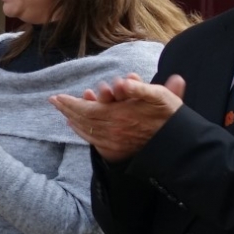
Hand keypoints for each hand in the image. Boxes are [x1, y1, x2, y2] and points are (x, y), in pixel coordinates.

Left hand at [49, 73, 187, 160]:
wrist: (179, 145)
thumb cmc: (170, 117)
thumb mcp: (160, 97)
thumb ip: (139, 88)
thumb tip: (123, 81)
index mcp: (119, 116)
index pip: (86, 110)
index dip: (70, 103)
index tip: (57, 97)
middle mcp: (113, 131)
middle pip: (82, 120)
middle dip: (67, 109)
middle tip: (54, 101)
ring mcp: (114, 142)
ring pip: (86, 131)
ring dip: (73, 120)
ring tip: (63, 112)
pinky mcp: (117, 151)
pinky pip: (93, 141)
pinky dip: (82, 132)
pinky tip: (76, 126)